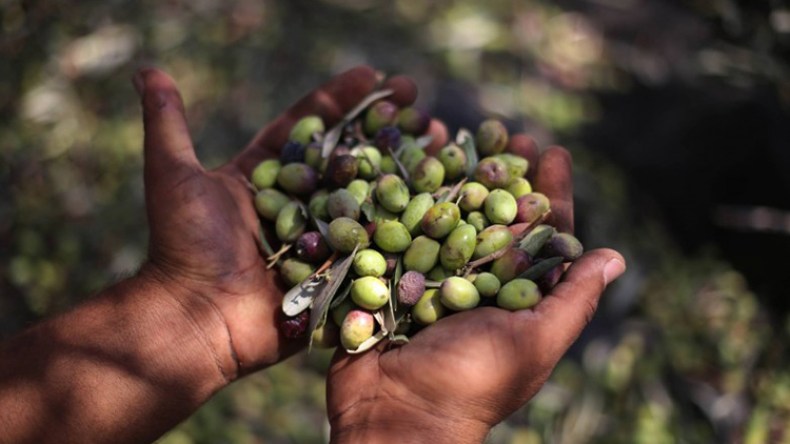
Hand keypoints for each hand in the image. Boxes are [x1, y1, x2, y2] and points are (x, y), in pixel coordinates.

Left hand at [133, 66, 419, 377]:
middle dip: (390, 132)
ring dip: (410, 174)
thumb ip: (169, 125)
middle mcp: (301, 208)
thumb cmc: (182, 248)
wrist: (196, 320)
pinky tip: (445, 206)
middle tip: (425, 107)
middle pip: (353, 161)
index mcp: (270, 180)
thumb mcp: (174, 177)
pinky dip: (410, 230)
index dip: (344, 101)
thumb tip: (148, 71)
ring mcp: (323, 243)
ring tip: (446, 147)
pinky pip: (378, 250)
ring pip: (373, 201)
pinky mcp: (338, 277)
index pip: (313, 130)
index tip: (376, 75)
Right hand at [326, 143, 625, 442]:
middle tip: (506, 130)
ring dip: (454, 170)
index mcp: (515, 295)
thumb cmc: (471, 383)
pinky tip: (407, 159)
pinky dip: (402, 192)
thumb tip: (616, 257)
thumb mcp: (533, 343)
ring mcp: (429, 276)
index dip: (548, 192)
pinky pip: (397, 227)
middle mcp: (475, 281)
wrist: (394, 415)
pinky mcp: (388, 276)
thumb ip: (572, 300)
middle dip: (501, 170)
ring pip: (446, 212)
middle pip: (493, 213)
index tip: (553, 151)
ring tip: (457, 130)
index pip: (540, 234)